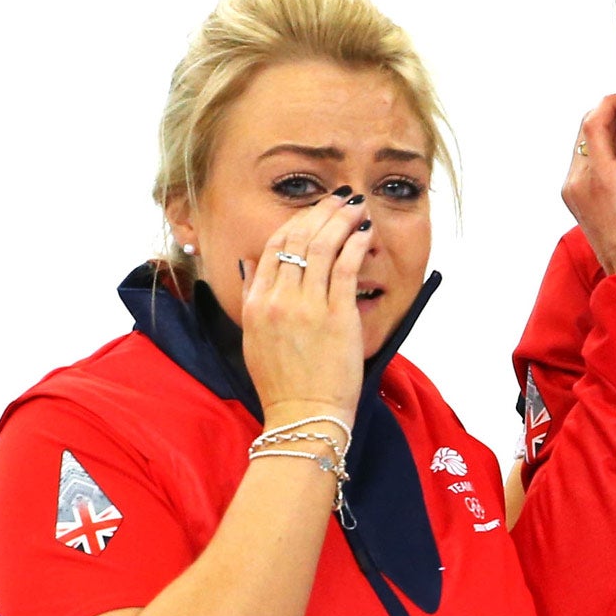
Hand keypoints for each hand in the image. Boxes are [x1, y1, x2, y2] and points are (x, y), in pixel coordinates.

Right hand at [240, 191, 372, 427]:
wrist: (304, 415)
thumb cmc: (284, 384)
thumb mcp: (255, 338)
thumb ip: (254, 298)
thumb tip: (252, 264)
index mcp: (256, 303)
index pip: (273, 247)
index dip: (296, 222)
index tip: (314, 211)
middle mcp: (278, 299)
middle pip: (297, 239)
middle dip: (320, 212)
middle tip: (339, 200)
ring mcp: (307, 306)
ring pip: (321, 246)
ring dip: (340, 220)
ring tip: (356, 207)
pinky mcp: (336, 316)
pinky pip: (345, 268)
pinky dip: (355, 244)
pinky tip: (364, 232)